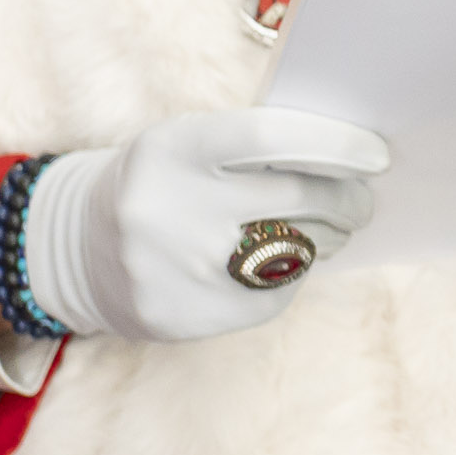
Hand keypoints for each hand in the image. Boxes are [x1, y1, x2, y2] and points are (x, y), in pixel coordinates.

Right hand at [22, 107, 390, 342]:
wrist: (79, 248)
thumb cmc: (167, 181)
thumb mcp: (191, 142)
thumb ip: (260, 143)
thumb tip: (354, 156)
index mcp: (175, 149)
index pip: (274, 137)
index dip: (337, 144)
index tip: (375, 156)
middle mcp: (172, 207)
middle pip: (298, 197)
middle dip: (346, 199)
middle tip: (361, 201)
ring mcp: (177, 268)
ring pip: (295, 251)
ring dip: (326, 238)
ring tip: (327, 229)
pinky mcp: (184, 316)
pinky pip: (273, 296)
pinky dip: (291, 276)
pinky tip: (280, 264)